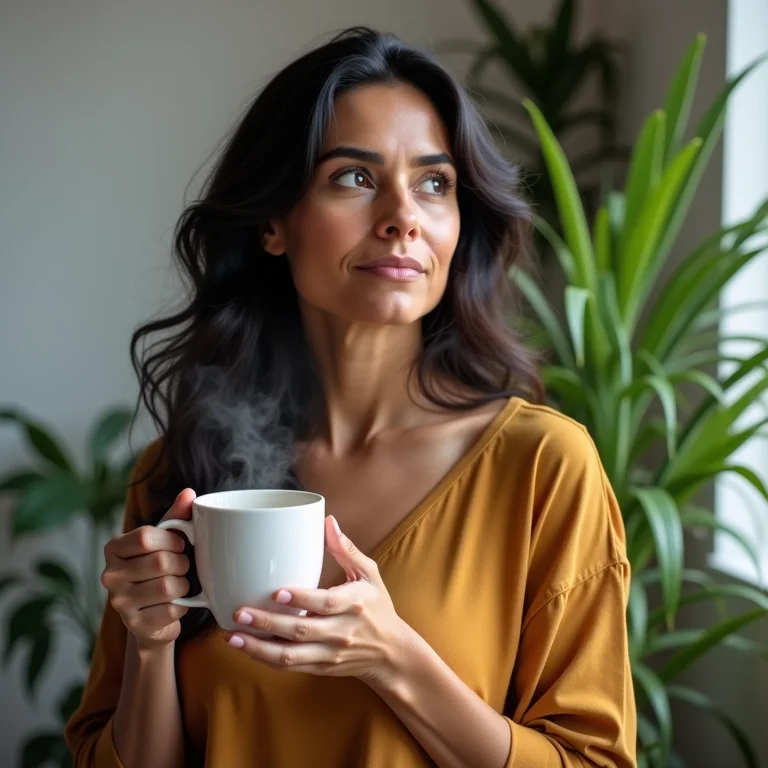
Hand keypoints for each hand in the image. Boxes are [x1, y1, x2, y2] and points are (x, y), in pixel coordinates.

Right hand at [102, 489, 195, 649]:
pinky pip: (171, 610)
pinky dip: (182, 606)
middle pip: (160, 562)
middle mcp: (109, 575)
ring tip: (179, 585)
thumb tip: (189, 493)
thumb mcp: (166, 540)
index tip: (180, 545)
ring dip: (183, 585)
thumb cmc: (160, 569)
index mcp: (114, 548)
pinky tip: (175, 603)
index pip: (146, 536)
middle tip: (182, 567)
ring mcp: (119, 602)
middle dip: (182, 564)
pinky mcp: (134, 624)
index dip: (172, 540)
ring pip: (167, 586)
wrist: (153, 617)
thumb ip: (177, 516)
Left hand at [225, 516, 413, 690]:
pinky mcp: (320, 668)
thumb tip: (327, 521)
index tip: (276, 592)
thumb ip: (347, 549)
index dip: (301, 599)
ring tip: (232, 636)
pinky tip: (246, 648)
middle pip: (302, 630)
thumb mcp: (370, 574)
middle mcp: (342, 632)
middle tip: (240, 612)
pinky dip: (266, 659)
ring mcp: (329, 654)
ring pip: (291, 656)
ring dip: (259, 648)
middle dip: (268, 623)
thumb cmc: (377, 607)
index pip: (326, 603)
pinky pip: (290, 667)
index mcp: (354, 604)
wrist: (391, 654)